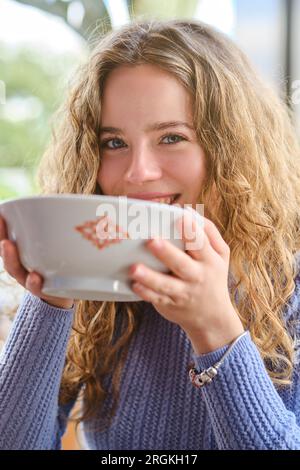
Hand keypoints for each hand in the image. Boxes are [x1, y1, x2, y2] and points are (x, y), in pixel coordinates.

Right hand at [0, 215, 73, 309]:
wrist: (69, 291)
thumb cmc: (62, 258)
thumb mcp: (58, 238)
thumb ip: (57, 220)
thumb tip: (64, 190)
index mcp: (23, 249)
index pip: (7, 233)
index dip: (0, 225)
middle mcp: (22, 263)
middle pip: (5, 249)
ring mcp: (30, 278)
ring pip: (15, 268)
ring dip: (10, 257)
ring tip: (7, 245)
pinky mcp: (44, 291)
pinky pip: (38, 289)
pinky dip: (34, 283)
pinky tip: (35, 277)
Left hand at [129, 209, 243, 352]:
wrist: (213, 317)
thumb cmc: (213, 275)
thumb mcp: (221, 254)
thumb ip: (209, 231)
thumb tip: (189, 211)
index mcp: (209, 261)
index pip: (201, 244)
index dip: (191, 231)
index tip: (180, 217)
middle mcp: (197, 277)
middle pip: (181, 264)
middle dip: (166, 253)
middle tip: (152, 241)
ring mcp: (183, 292)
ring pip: (165, 285)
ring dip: (149, 277)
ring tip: (134, 268)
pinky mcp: (170, 304)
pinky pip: (156, 298)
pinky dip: (145, 293)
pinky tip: (134, 285)